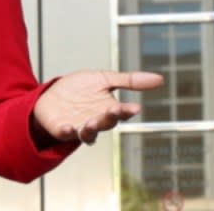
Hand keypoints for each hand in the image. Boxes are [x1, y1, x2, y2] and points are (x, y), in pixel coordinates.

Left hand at [32, 70, 163, 145]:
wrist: (52, 95)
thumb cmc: (81, 89)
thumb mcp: (105, 79)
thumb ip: (129, 81)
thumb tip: (160, 79)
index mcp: (108, 109)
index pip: (121, 112)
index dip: (127, 111)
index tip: (135, 107)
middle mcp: (96, 121)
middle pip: (106, 123)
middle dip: (110, 117)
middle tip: (114, 109)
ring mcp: (79, 126)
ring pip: (88, 133)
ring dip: (91, 129)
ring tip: (91, 122)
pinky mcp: (62, 129)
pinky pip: (65, 134)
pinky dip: (67, 132)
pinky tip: (68, 127)